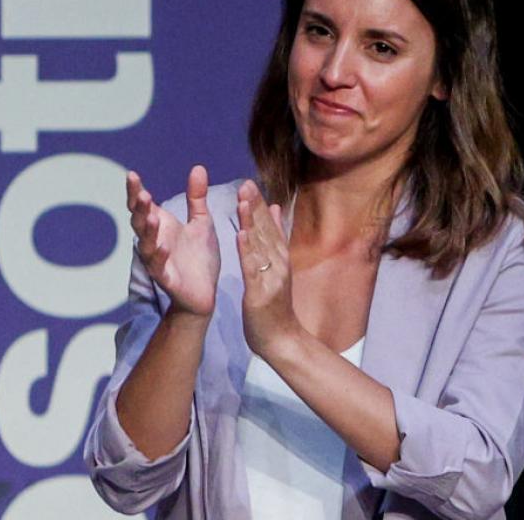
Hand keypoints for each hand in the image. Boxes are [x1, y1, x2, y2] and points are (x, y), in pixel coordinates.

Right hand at [127, 165, 219, 316]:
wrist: (205, 292)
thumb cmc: (199, 257)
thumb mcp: (201, 222)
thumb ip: (196, 197)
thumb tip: (197, 167)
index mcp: (161, 226)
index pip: (144, 206)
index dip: (136, 192)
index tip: (132, 175)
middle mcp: (155, 241)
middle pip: (140, 222)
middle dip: (140, 208)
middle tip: (143, 193)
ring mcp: (158, 261)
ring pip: (147, 244)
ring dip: (148, 230)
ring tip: (151, 216)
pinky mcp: (167, 279)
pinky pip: (159, 268)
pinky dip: (159, 257)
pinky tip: (163, 247)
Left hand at [236, 180, 300, 358]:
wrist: (282, 340)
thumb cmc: (276, 306)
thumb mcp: (277, 268)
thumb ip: (276, 239)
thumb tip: (277, 208)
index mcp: (279, 257)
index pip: (269, 226)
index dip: (259, 204)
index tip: (249, 183)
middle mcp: (278, 263)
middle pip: (265, 231)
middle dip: (254, 207)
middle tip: (245, 183)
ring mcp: (270, 277)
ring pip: (259, 246)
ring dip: (251, 222)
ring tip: (242, 201)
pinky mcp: (260, 293)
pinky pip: (252, 269)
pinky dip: (247, 251)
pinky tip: (240, 235)